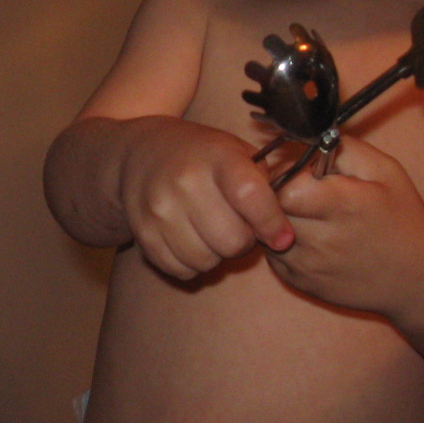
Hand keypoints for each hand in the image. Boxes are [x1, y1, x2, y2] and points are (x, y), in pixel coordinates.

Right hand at [117, 117, 292, 278]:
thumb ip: (264, 185)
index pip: (250, 196)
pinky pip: (182, 270)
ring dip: (217, 254)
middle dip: (244, 241)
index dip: (271, 223)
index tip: (282, 236)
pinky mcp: (143, 234)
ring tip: (212, 230)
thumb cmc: (201, 156)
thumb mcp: (236, 152)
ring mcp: (159, 209)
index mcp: (215, 156)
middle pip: (232, 240)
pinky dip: (193, 263)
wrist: (140, 153)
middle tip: (238, 225)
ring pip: (207, 261)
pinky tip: (191, 239)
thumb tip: (283, 233)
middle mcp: (184, 181)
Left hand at [265, 136, 423, 314]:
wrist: (416, 278)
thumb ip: (342, 147)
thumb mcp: (384, 170)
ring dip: (279, 217)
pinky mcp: (298, 283)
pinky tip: (310, 237)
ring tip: (309, 214)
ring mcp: (307, 267)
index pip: (284, 186)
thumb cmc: (402, 218)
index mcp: (343, 206)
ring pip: (265, 230)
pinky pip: (271, 253)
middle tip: (303, 192)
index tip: (304, 174)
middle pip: (271, 208)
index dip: (287, 174)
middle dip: (279, 194)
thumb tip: (305, 137)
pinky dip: (281, 241)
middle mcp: (320, 240)